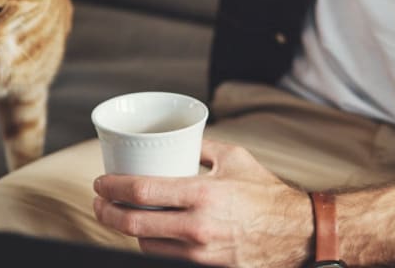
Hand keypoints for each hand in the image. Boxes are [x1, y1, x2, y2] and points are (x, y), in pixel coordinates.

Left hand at [93, 140, 313, 267]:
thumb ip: (202, 146)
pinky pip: (167, 258)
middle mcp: (197, 227)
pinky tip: (148, 233)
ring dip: (127, 230)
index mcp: (202, 194)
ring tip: (119, 215)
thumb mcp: (234, 157)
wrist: (295, 233)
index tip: (100, 182)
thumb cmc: (265, 192)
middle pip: (134, 225)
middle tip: (99, 202)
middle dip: (108, 213)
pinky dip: (152, 245)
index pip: (143, 192)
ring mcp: (200, 255)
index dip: (113, 188)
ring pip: (146, 245)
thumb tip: (178, 139)